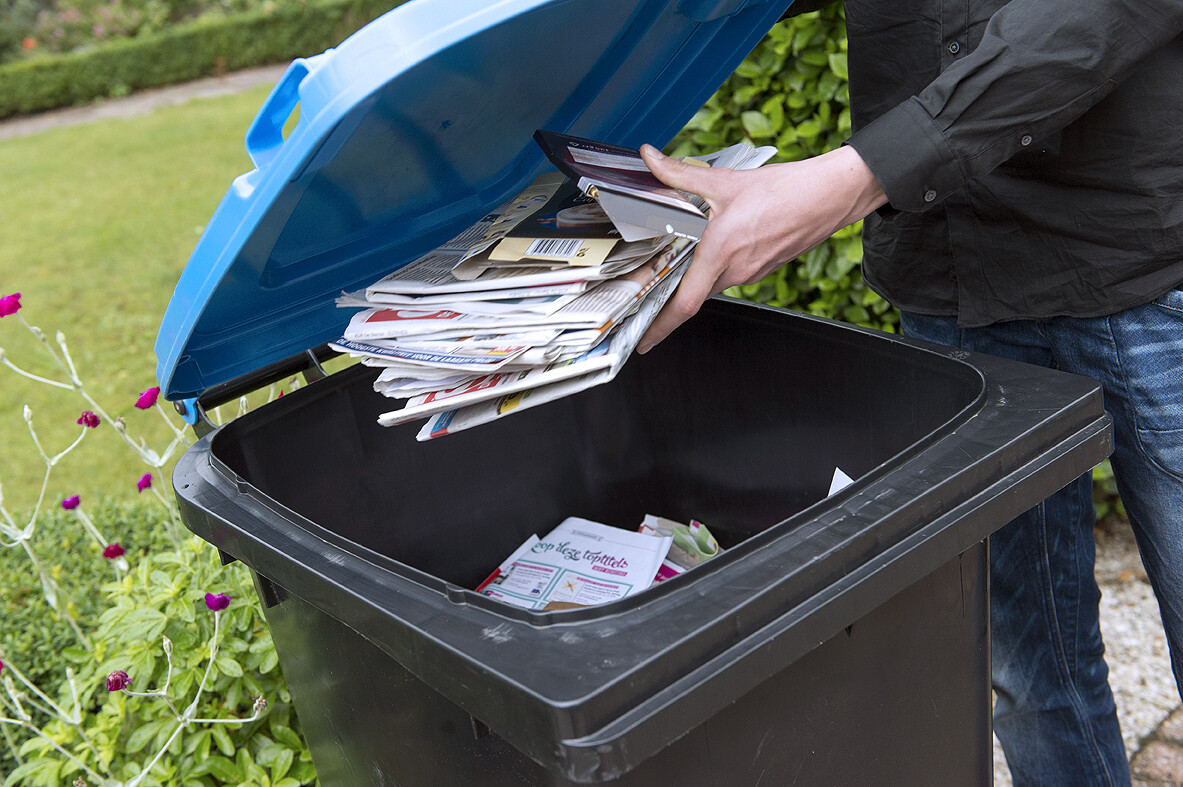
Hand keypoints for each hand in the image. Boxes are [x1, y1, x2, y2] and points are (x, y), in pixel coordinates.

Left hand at [635, 144, 887, 352]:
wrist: (828, 196)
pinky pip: (728, 276)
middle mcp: (735, 271)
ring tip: (670, 270)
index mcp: (720, 252)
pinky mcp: (761, 269)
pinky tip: (708, 251)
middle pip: (692, 298)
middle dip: (667, 304)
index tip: (643, 342)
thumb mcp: (722, 180)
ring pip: (710, 284)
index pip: (684, 303)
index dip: (660, 327)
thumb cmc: (784, 191)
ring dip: (690, 281)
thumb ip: (678, 173)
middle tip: (643, 306)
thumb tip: (650, 158)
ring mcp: (750, 273)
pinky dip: (712, 270)